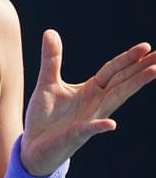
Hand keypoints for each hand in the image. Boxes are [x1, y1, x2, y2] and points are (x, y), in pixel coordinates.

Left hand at [21, 30, 155, 175]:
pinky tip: (111, 124)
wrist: (33, 146)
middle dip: (141, 70)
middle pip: (123, 82)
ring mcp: (90, 119)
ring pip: (115, 100)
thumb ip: (52, 59)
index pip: (113, 70)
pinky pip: (89, 129)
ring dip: (133, 86)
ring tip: (153, 72)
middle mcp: (96, 103)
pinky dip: (99, 126)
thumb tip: (50, 31)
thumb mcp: (47, 83)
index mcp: (91, 90)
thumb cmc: (45, 116)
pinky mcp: (76, 135)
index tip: (146, 46)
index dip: (128, 58)